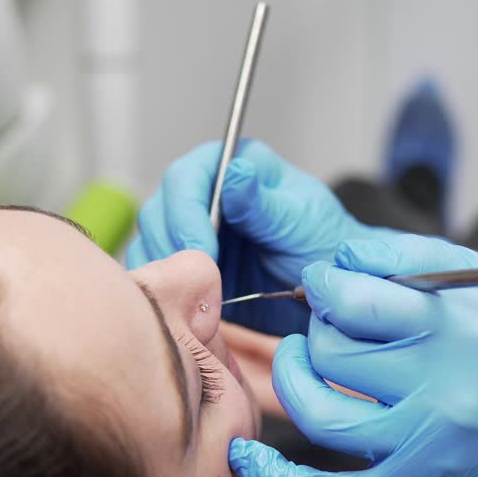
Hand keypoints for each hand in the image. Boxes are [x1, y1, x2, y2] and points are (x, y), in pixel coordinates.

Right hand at [126, 140, 393, 335]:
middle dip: (172, 246)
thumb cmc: (323, 249)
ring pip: (150, 242)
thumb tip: (234, 172)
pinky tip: (180, 308)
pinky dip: (161, 290)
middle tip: (195, 279)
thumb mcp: (301, 224)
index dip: (187, 212)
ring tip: (191, 296)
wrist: (327, 293)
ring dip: (163, 270)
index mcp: (236, 168)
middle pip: (160, 209)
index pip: (188, 176)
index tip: (203, 250)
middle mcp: (207, 195)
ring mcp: (193, 231)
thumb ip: (262, 204)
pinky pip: (156, 272)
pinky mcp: (186, 266)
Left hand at [228, 235, 477, 476]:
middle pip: (332, 355)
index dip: (324, 285)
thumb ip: (403, 254)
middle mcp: (439, 390)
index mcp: (456, 329)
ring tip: (302, 358)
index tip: (326, 283)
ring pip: (320, 415)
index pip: (355, 301)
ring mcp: (420, 446)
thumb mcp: (476, 278)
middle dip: (319, 329)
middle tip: (331, 322)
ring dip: (295, 380)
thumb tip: (334, 260)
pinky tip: (245, 457)